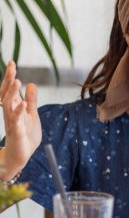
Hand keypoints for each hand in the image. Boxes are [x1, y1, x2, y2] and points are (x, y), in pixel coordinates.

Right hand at [0, 61, 41, 178]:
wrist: (21, 155)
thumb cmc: (26, 134)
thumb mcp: (32, 114)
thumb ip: (32, 100)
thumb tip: (31, 84)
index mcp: (14, 107)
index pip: (10, 89)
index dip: (10, 76)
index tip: (11, 62)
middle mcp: (10, 113)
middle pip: (7, 93)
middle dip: (8, 79)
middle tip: (11, 66)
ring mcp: (12, 122)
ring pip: (9, 105)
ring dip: (12, 92)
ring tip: (17, 80)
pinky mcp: (17, 132)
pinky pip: (16, 120)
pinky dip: (19, 111)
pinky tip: (23, 103)